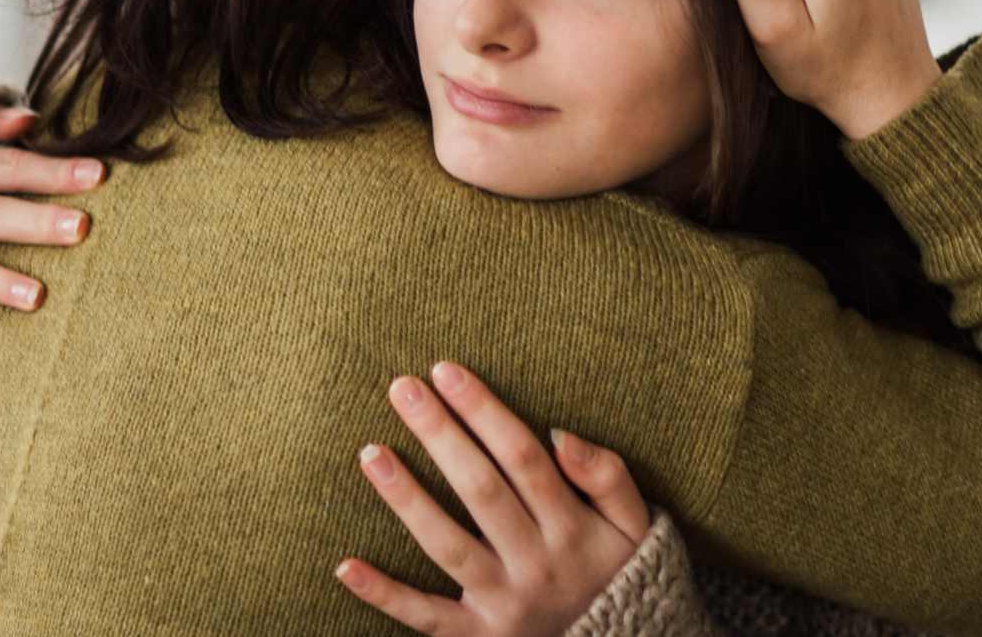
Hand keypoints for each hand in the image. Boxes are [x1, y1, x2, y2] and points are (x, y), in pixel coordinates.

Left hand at [335, 361, 648, 635]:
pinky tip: (345, 564)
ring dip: (406, 499)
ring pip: (446, 547)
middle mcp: (535, 564)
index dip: (483, 411)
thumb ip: (607, 475)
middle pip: (480, 490)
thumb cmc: (621, 571)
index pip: (521, 457)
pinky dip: (385, 595)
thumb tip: (559, 433)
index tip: (446, 371)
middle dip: (440, 435)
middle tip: (402, 387)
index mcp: (571, 527)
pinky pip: (427, 617)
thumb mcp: (636, 523)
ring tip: (370, 452)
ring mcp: (503, 605)